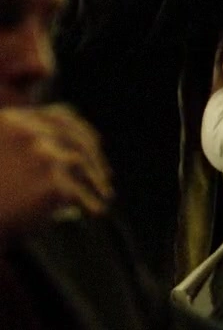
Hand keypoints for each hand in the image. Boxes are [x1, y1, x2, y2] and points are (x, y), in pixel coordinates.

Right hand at [0, 105, 112, 235]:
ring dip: (97, 181)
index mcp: (10, 122)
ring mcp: (42, 156)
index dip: (81, 131)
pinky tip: (94, 213)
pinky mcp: (52, 184)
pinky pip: (81, 194)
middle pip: (76, 139)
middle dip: (95, 158)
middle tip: (104, 176)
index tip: (95, 144)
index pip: (59, 117)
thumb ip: (19, 149)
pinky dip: (91, 203)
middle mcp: (27, 133)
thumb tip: (65, 159)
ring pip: (82, 165)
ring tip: (103, 196)